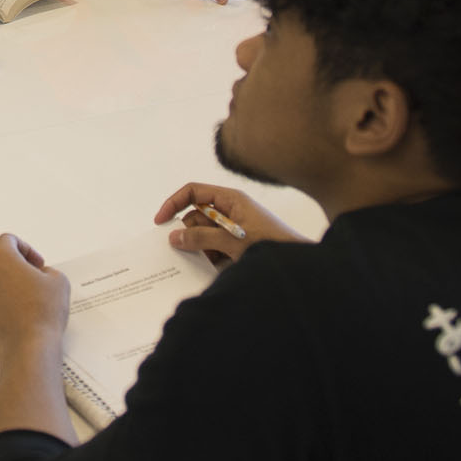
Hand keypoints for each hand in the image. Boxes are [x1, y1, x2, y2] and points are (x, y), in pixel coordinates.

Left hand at [0, 234, 70, 363]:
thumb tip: (39, 274)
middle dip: (7, 259)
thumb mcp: (58, 281)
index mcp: (2, 257)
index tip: (37, 264)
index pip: (8, 240)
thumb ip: (47, 270)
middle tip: (24, 273)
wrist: (29, 346)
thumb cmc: (43, 312)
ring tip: (11, 289)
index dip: (25, 249)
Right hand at [154, 183, 307, 267]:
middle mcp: (230, 210)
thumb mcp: (233, 241)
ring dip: (203, 249)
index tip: (161, 222)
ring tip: (213, 261)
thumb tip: (174, 236)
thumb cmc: (272, 245)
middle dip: (190, 234)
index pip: (193, 192)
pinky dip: (213, 258)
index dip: (174, 203)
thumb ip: (202, 237)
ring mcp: (234, 228)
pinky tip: (221, 267)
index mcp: (230, 199)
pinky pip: (215, 248)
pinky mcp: (238, 244)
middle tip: (185, 251)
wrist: (299, 266)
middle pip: (196, 217)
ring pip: (204, 235)